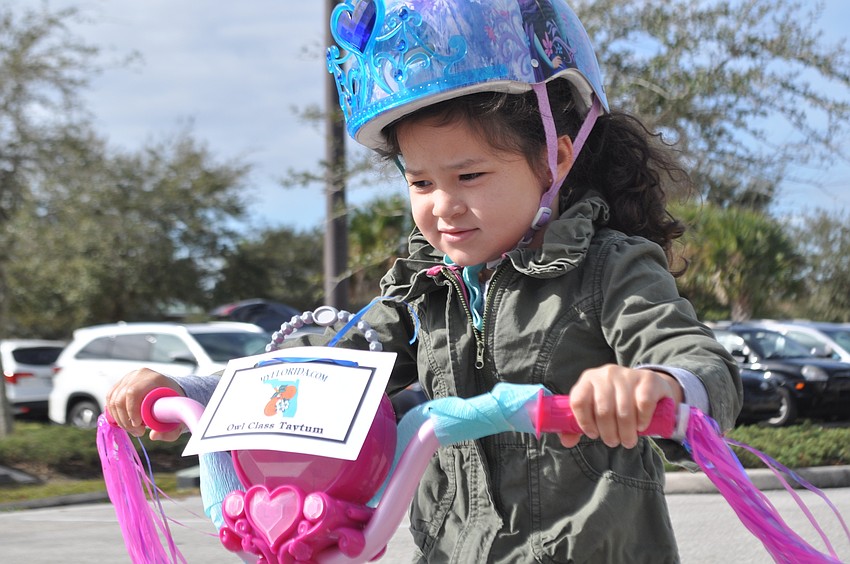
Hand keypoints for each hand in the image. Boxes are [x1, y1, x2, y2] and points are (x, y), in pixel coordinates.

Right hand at [105, 367, 185, 440]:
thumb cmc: (174, 404)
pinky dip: (115, 413)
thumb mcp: (177, 418)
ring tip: (133, 429)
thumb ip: (171, 431)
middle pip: (120, 398)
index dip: (131, 411)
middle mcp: (139, 375)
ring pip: (113, 400)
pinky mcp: (121, 383)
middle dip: (125, 420)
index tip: (138, 426)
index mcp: (154, 378)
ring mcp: (129, 377)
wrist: (171, 391)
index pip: (133, 392)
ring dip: (120, 419)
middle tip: (138, 432)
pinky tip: (125, 421)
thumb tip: (153, 435)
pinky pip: (110, 399)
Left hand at [558, 364, 683, 448]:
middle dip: (608, 433)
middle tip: (614, 442)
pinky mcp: (647, 379)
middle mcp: (605, 374)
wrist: (647, 386)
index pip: (578, 401)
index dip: (584, 422)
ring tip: (627, 440)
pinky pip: (643, 404)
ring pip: (623, 410)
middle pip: (603, 410)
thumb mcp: (595, 409)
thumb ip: (577, 426)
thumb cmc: (615, 401)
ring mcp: (627, 374)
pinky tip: (640, 426)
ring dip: (626, 432)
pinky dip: (642, 420)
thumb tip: (567, 442)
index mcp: (588, 380)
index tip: (593, 435)